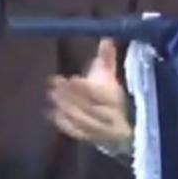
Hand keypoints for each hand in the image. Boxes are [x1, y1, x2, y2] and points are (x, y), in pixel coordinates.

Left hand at [48, 38, 131, 156]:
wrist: (125, 128)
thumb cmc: (115, 98)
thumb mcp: (113, 77)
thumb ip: (108, 59)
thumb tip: (106, 39)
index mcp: (119, 100)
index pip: (101, 94)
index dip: (85, 87)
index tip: (71, 78)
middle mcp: (112, 117)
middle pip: (90, 108)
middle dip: (71, 96)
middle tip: (54, 84)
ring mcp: (102, 130)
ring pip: (83, 120)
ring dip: (66, 108)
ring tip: (52, 95)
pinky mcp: (92, 139)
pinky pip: (78, 132)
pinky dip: (65, 123)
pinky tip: (53, 113)